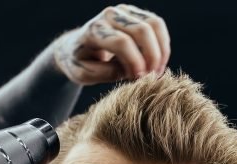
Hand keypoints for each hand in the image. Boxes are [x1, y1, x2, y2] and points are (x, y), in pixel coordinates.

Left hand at [53, 4, 170, 84]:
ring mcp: (123, 11)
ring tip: (157, 71)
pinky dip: (162, 44)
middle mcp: (109, 15)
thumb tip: (134, 71)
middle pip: (142, 30)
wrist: (74, 46)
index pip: (122, 42)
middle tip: (152, 78)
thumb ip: (107, 73)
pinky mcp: (135, 13)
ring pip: (154, 24)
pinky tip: (157, 62)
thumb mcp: (84, 75)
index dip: (135, 62)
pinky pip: (157, 25)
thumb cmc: (79, 63)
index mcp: (93, 30)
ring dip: (161, 50)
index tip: (139, 79)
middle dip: (152, 57)